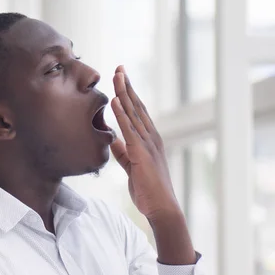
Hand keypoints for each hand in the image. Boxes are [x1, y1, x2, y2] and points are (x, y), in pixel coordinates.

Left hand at [110, 65, 179, 222]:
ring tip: (117, 75)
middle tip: (119, 68)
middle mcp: (151, 138)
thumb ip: (123, 154)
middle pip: (137, 107)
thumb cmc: (148, 191)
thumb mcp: (131, 168)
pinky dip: (122, 114)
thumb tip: (113, 141)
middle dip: (127, 86)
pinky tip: (115, 100)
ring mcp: (147, 144)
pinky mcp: (141, 154)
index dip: (129, 95)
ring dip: (124, 93)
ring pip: (134, 113)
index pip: (138, 113)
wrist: (161, 207)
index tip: (121, 79)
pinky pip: (129, 130)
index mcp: (149, 141)